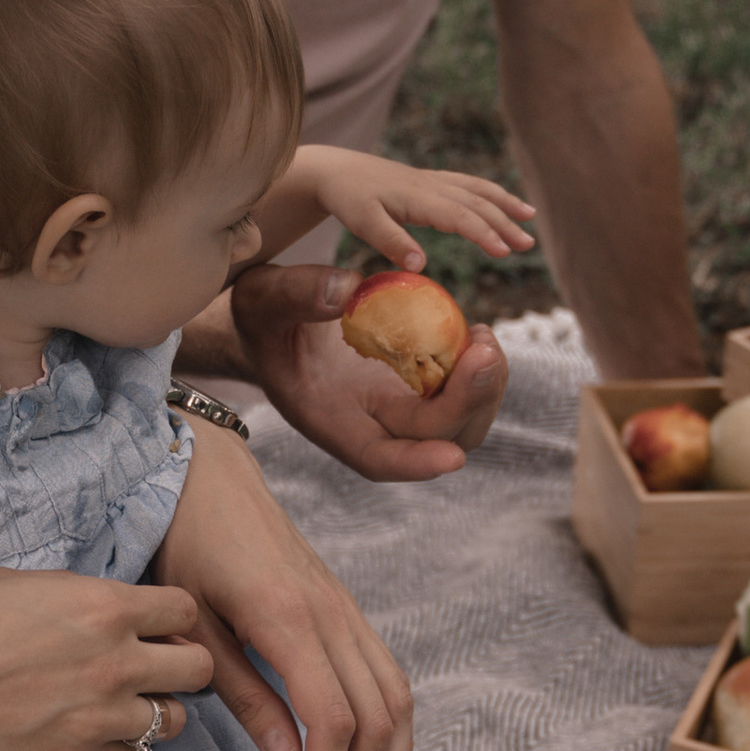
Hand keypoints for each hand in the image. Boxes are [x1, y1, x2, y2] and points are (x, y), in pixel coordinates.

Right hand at [0, 568, 215, 750]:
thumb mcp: (14, 583)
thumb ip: (74, 597)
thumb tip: (101, 609)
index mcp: (101, 606)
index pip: (185, 611)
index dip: (170, 616)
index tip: (150, 621)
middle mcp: (113, 663)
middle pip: (198, 668)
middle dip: (178, 662)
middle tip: (147, 662)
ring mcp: (97, 720)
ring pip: (173, 720)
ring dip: (154, 707)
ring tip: (117, 700)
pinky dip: (118, 744)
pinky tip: (85, 729)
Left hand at [158, 423, 411, 750]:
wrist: (204, 473)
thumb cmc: (182, 544)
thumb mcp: (192, 622)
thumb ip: (241, 692)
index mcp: (289, 621)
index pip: (334, 721)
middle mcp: (334, 617)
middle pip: (378, 721)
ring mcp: (348, 612)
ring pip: (398, 702)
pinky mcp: (348, 613)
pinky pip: (390, 680)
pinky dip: (391, 734)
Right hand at [227, 260, 507, 483]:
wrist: (276, 320)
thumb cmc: (263, 317)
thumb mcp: (265, 299)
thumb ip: (299, 293)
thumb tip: (349, 286)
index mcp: (334, 421)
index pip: (380, 459)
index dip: (416, 464)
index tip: (451, 458)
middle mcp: (374, 425)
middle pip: (436, 440)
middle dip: (469, 402)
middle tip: (485, 350)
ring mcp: (403, 406)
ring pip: (462, 423)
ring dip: (485, 389)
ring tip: (485, 339)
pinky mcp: (422, 383)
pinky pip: (465, 393)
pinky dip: (481, 371)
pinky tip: (478, 334)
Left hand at [287, 145, 536, 273]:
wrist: (335, 170)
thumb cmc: (348, 198)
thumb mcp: (362, 222)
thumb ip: (390, 241)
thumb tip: (419, 266)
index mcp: (418, 197)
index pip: (459, 215)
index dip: (484, 233)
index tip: (504, 252)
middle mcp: (432, 185)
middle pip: (476, 202)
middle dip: (504, 222)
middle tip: (527, 245)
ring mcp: (433, 181)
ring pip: (476, 189)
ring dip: (504, 203)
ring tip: (529, 217)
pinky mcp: (430, 181)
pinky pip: (467, 184)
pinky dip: (489, 193)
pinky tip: (501, 203)